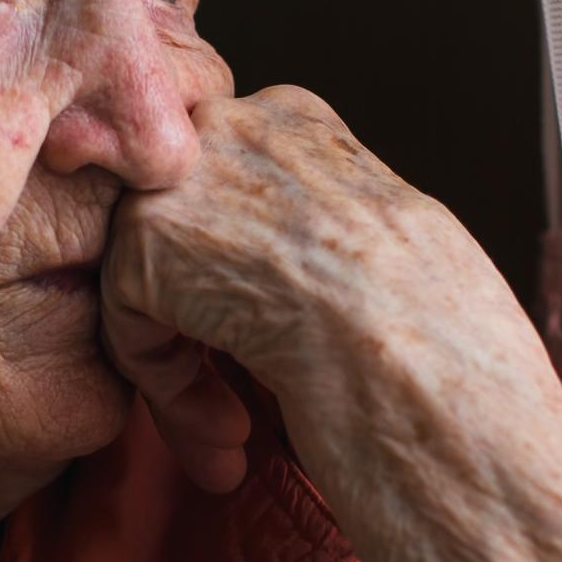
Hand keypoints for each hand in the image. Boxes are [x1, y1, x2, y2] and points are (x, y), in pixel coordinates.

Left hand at [100, 87, 472, 492]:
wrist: (422, 354)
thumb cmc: (433, 326)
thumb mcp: (383, 241)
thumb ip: (304, 229)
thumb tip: (268, 270)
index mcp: (297, 121)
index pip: (227, 197)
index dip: (240, 287)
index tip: (271, 361)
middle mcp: (237, 125)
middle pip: (181, 237)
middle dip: (200, 333)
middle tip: (240, 416)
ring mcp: (186, 173)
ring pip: (152, 286)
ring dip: (186, 374)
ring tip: (233, 440)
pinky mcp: (146, 234)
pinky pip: (128, 324)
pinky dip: (168, 388)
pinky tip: (226, 430)